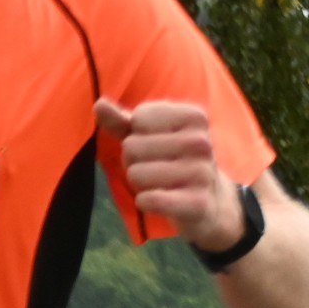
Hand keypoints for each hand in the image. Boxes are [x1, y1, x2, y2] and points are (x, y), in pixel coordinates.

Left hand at [95, 98, 241, 250]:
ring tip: (160, 184)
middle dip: (133, 162)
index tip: (155, 146)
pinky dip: (144, 202)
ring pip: (136, 174)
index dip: (136, 136)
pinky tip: (159, 201)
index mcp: (194, 116)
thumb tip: (98, 104)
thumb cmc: (172, 160)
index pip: (137, 119)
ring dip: (139, 184)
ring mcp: (201, 173)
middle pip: (132, 147)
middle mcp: (201, 142)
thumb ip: (121, 121)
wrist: (210, 201)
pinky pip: (148, 199)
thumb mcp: (149, 136)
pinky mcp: (196, 203)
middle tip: (155, 169)